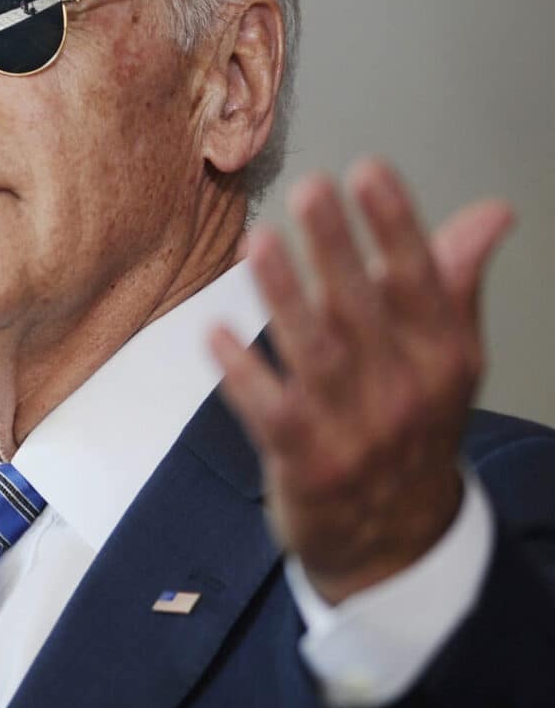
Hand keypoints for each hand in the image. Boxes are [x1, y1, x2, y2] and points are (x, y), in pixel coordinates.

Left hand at [210, 159, 513, 603]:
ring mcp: (354, 432)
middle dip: (336, 247)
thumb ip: (453, 280)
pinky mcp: (305, 462)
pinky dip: (243, 373)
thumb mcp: (446, 358)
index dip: (395, 226)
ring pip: (315, 354)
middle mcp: (404, 392)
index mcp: (443, 358)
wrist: (394, 535)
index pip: (421, 282)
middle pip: (364, 310)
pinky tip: (216, 332)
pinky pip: (269, 411)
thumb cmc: (413, 422)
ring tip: (259, 242)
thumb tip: (492, 213)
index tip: (368, 171)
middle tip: (310, 190)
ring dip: (284, 296)